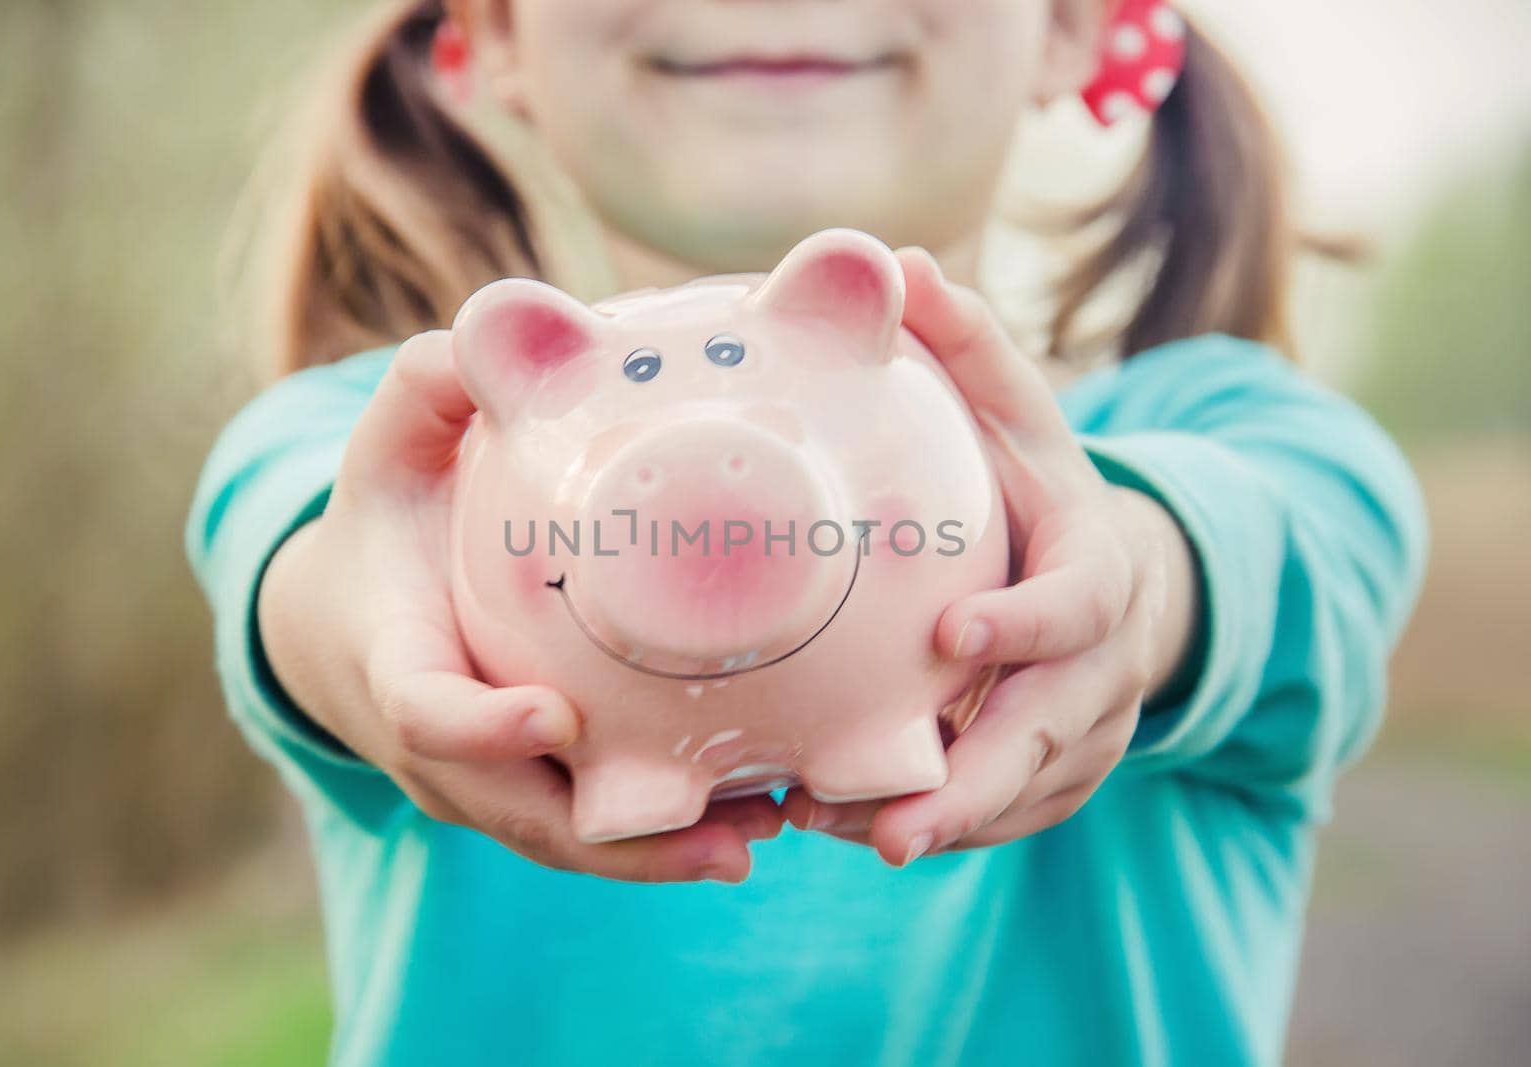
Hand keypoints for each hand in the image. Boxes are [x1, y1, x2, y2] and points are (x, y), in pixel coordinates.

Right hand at [260, 330, 780, 882]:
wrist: (348, 622)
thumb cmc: (382, 524)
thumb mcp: (387, 453)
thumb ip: (426, 392)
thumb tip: (485, 332)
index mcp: (394, 665)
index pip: (426, 713)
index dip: (483, 729)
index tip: (557, 720)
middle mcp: (439, 751)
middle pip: (521, 814)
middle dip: (618, 837)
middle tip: (727, 830)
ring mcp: (482, 784)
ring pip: (569, 841)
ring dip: (663, 853)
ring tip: (765, 833)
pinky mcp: (527, 792)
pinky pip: (595, 830)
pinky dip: (666, 838)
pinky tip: (758, 819)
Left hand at [780, 248, 1197, 863]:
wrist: (1127, 585)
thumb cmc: (1045, 494)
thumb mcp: (1021, 418)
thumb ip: (970, 348)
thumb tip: (897, 259)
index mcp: (1095, 570)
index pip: (1077, 603)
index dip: (1025, 624)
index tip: (953, 636)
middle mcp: (1101, 664)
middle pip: (1053, 732)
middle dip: (977, 782)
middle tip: (893, 825)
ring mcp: (1088, 731)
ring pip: (1023, 793)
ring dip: (940, 819)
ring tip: (840, 836)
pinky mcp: (1062, 776)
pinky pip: (1009, 818)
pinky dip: (943, 830)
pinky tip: (852, 834)